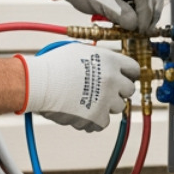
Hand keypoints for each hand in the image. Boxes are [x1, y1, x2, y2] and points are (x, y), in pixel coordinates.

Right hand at [14, 44, 138, 131]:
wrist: (39, 84)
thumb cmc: (53, 66)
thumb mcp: (80, 51)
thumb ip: (98, 58)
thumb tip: (104, 63)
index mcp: (110, 61)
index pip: (134, 69)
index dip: (128, 73)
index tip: (123, 78)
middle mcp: (113, 80)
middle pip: (128, 90)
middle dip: (117, 90)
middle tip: (103, 91)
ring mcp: (106, 100)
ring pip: (117, 107)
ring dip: (105, 105)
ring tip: (86, 100)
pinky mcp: (98, 118)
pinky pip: (104, 122)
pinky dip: (94, 119)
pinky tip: (81, 111)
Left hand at [46, 0, 166, 33]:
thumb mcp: (99, 3)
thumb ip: (120, 14)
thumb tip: (136, 26)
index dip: (146, 14)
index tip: (140, 29)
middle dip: (151, 14)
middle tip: (143, 31)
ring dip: (149, 12)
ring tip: (139, 27)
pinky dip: (142, 10)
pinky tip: (133, 20)